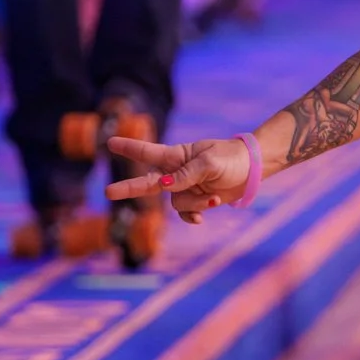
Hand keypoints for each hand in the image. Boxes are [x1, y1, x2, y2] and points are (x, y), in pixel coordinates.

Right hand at [108, 133, 253, 223]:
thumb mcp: (209, 163)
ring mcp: (185, 187)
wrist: (252, 169)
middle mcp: (176, 172)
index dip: (129, 148)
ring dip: (195, 202)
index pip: (148, 152)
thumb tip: (165, 186)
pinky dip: (194, 214)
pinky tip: (204, 216)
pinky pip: (186, 213)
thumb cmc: (230, 158)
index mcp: (177, 156)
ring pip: (176, 202)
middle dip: (130, 188)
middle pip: (148, 183)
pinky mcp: (195, 200)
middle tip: (108, 192)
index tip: (109, 143)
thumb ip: (187, 174)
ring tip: (214, 195)